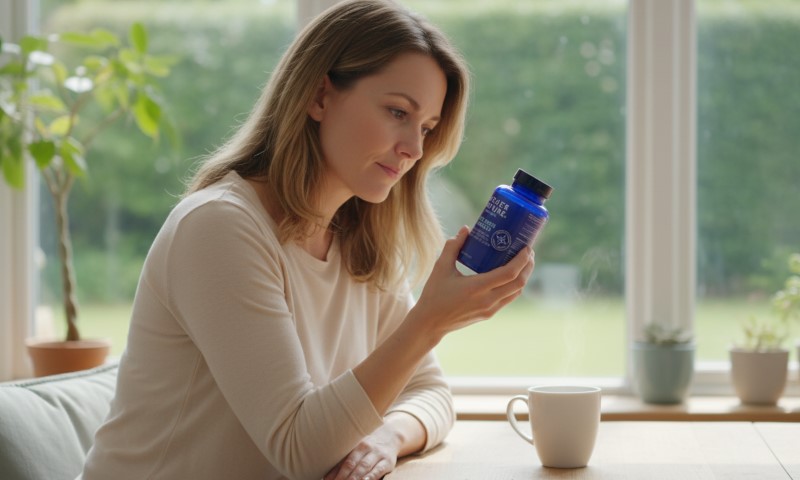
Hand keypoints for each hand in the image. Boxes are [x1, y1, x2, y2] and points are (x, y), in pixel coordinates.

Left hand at [323, 425, 399, 479]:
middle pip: (352, 464)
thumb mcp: (357, 449)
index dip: (336, 472)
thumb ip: (344, 461)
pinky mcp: (388, 462)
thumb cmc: (369, 446)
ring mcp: (378, 454)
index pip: (344, 460)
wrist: (392, 437)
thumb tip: (328, 477)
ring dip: (355, 478)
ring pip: (364, 467)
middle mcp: (367, 448)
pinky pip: (378, 470)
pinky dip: (371, 476)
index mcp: (357, 445)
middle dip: (343, 476)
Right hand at [412, 226, 534, 337]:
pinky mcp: (489, 314)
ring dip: (523, 276)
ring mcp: (490, 309)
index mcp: (477, 287)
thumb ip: (452, 247)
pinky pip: (508, 298)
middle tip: (528, 252)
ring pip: (516, 292)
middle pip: (518, 283)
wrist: (430, 323)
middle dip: (528, 266)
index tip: (526, 248)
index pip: (509, 273)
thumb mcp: (441, 267)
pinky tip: (510, 276)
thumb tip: (465, 229)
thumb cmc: (434, 294)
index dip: (522, 260)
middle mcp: (487, 300)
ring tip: (523, 262)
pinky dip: (514, 286)